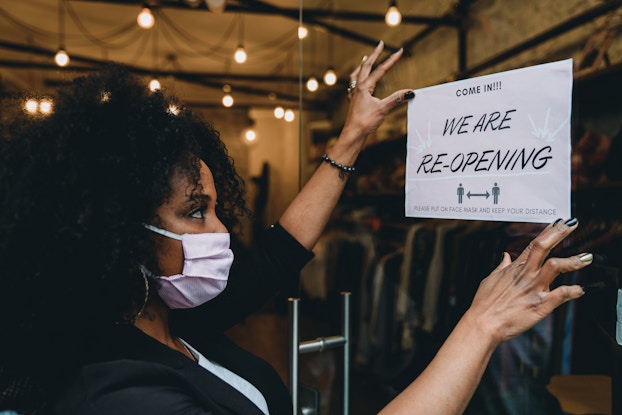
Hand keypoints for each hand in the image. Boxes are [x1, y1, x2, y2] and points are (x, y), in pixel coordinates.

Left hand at [342, 41, 413, 138]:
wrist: (352, 135)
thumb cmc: (365, 122)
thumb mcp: (383, 109)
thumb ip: (397, 99)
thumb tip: (411, 92)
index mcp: (364, 87)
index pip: (380, 70)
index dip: (391, 60)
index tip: (400, 50)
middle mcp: (357, 88)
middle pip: (366, 66)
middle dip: (375, 54)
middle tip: (380, 44)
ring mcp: (354, 94)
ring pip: (357, 74)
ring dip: (363, 64)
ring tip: (366, 58)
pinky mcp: (353, 102)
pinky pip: (354, 84)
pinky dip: (357, 78)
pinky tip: (358, 81)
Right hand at [467, 218, 590, 344]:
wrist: (483, 323)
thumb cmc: (484, 304)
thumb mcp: (490, 280)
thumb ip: (501, 267)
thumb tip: (505, 257)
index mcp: (516, 268)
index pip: (535, 243)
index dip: (548, 231)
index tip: (559, 223)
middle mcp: (527, 275)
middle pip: (544, 247)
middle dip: (560, 233)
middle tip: (572, 224)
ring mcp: (535, 288)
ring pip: (556, 267)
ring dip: (573, 261)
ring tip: (586, 257)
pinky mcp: (541, 305)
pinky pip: (561, 295)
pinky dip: (574, 291)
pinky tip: (581, 289)